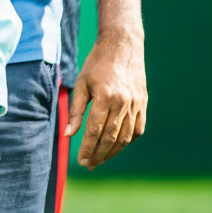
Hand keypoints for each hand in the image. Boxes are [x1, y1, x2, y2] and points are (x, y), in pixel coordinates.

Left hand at [67, 31, 146, 167]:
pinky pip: (138, 129)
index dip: (88, 148)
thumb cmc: (96, 64)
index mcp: (106, 97)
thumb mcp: (81, 84)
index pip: (95, 131)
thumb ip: (76, 110)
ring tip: (100, 159)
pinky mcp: (143, 104)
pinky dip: (128, 140)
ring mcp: (136, 105)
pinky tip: (118, 146)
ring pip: (126, 136)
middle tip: (89, 165)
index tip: (81, 160)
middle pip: (111, 137)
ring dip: (113, 151)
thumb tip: (68, 134)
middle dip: (99, 154)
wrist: (122, 47)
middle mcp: (123, 103)